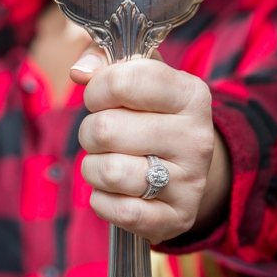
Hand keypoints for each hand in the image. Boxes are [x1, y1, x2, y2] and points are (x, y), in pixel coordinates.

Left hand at [70, 46, 230, 243]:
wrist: (189, 167)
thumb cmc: (152, 114)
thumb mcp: (138, 76)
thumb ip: (104, 59)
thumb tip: (80, 71)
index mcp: (191, 94)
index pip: (120, 82)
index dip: (96, 90)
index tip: (101, 97)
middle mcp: (197, 138)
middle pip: (105, 130)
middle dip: (90, 132)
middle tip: (104, 136)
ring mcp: (191, 182)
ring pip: (108, 172)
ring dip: (93, 168)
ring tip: (109, 162)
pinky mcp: (178, 218)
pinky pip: (119, 212)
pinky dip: (103, 201)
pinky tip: (115, 191)